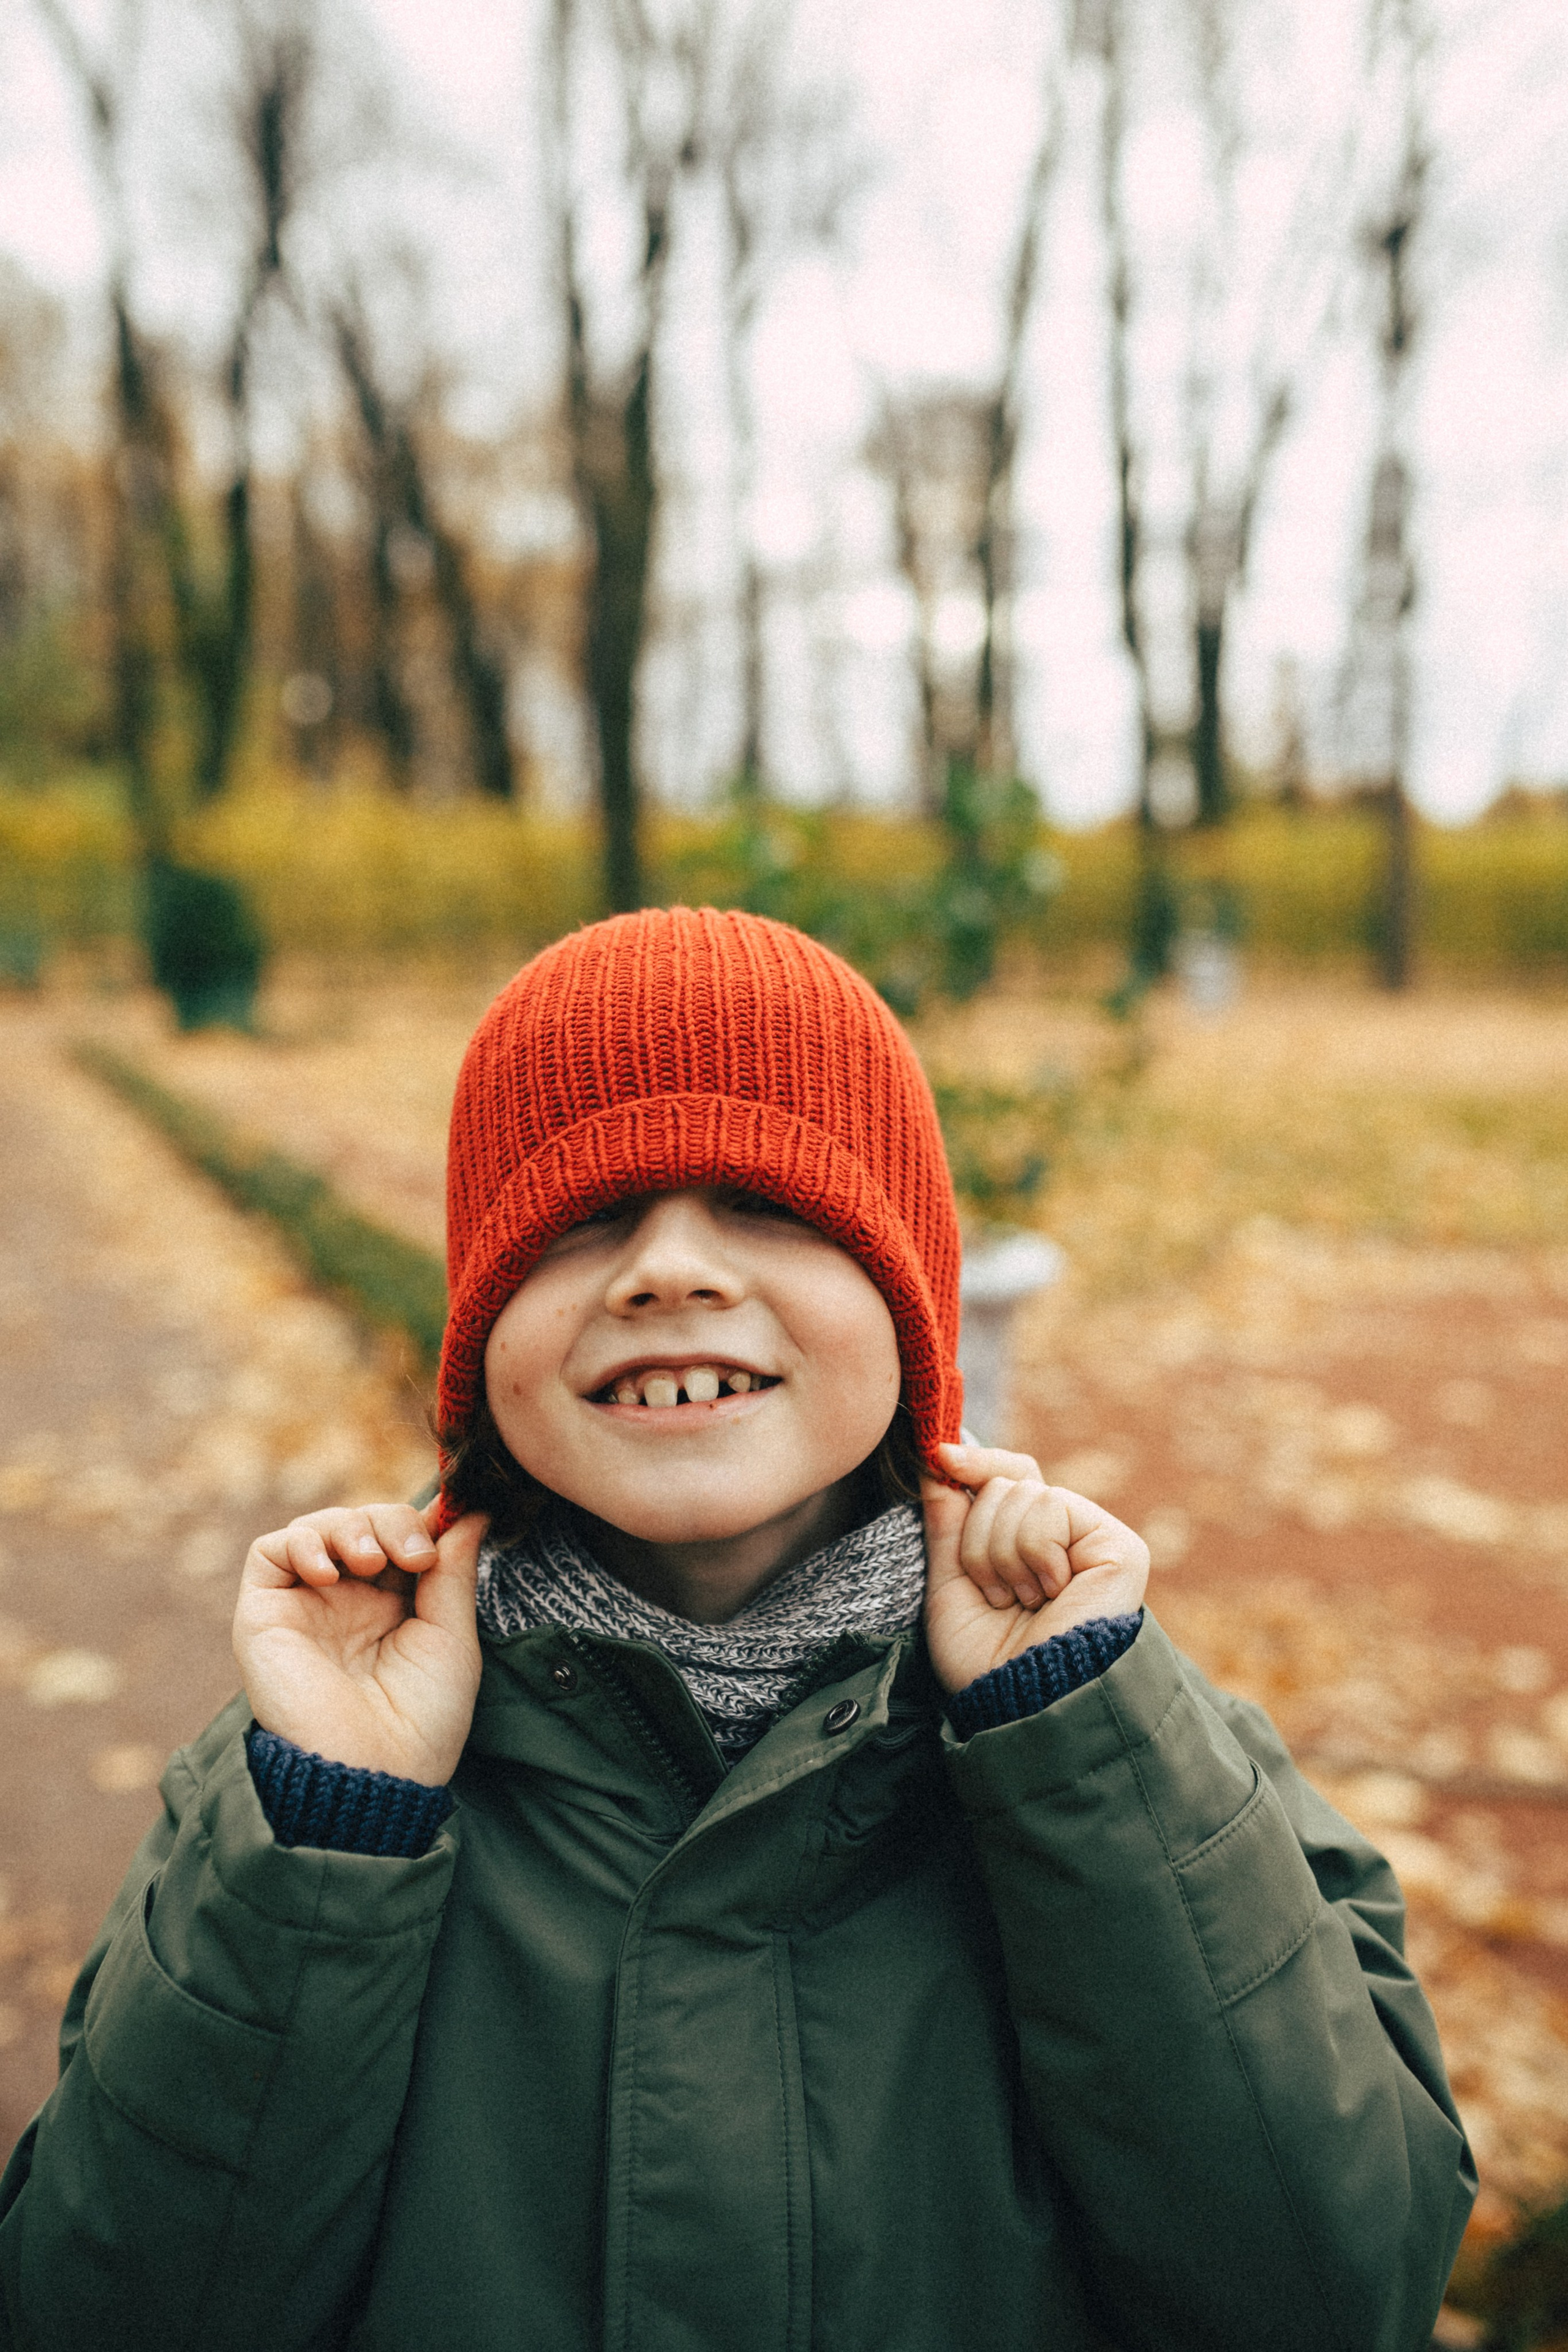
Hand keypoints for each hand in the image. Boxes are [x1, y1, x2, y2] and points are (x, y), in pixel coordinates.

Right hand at [233, 1503, 486, 1784]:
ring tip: (372, 1560)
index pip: (399, 1535)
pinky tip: (329, 1573)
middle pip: (362, 1522)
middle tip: (413, 1555)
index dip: (421, 1520)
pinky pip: (268, 1552)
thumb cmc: (420, 1721)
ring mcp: (305, 1606)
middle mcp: (346, 1602)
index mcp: (393, 1607)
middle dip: (391, 1520)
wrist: (372, 1774)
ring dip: (349, 1526)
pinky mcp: (264, 1615)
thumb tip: (474, 1513)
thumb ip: (453, 1572)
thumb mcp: (451, 1638)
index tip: (449, 1521)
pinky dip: (300, 1543)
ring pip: (316, 1528)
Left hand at [922, 1442, 1148, 1696]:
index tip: (938, 1454)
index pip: (1006, 1478)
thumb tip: (935, 1459)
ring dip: (1004, 1555)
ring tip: (1024, 1600)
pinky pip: (1052, 1507)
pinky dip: (1034, 1553)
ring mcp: (1095, 1539)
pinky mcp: (1119, 1547)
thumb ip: (947, 1523)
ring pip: (1023, 1494)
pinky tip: (1052, 1592)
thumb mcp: (951, 1585)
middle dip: (980, 1541)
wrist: (1021, 1701)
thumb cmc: (984, 1660)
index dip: (975, 1462)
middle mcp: (1065, 1539)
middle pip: (1005, 1484)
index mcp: (1028, 1546)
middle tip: (999, 1594)